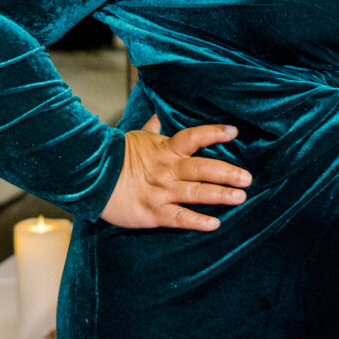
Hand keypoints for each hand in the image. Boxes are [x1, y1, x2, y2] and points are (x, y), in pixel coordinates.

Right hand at [100, 115, 251, 231]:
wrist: (90, 179)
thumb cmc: (115, 157)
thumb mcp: (136, 138)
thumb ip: (153, 128)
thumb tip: (158, 114)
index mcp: (165, 150)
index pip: (193, 138)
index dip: (213, 133)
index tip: (233, 132)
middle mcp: (167, 170)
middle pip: (201, 168)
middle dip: (226, 172)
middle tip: (247, 178)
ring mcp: (161, 192)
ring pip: (195, 192)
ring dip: (219, 195)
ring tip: (240, 197)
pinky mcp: (153, 212)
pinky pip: (178, 217)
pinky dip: (197, 221)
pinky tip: (214, 224)